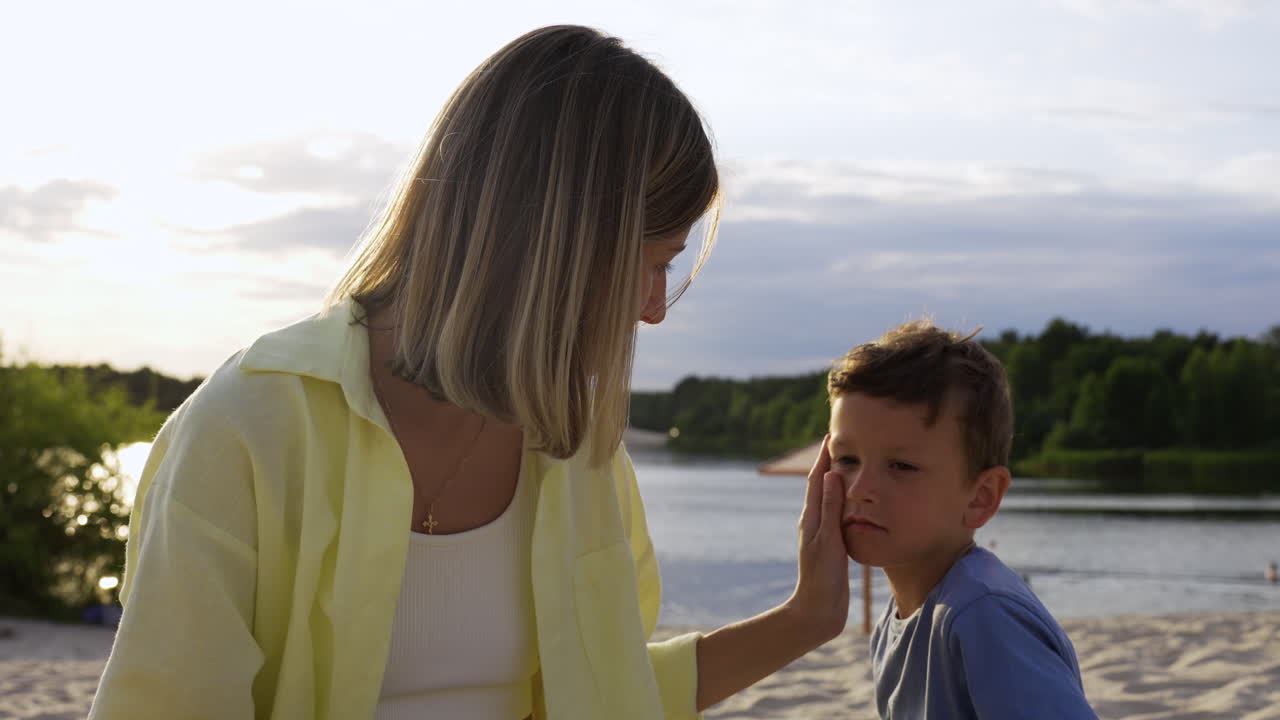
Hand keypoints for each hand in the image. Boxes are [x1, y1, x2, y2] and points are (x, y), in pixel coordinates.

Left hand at [785, 435, 849, 643]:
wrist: (818, 611)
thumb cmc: (821, 577)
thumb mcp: (828, 540)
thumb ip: (830, 508)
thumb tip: (830, 474)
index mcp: (811, 517)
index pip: (816, 478)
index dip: (824, 456)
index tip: (832, 434)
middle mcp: (815, 522)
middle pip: (822, 484)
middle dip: (831, 462)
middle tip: (844, 441)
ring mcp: (823, 534)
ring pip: (831, 499)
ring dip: (839, 480)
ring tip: (853, 463)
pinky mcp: (833, 545)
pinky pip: (840, 515)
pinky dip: (847, 501)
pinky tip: (857, 501)